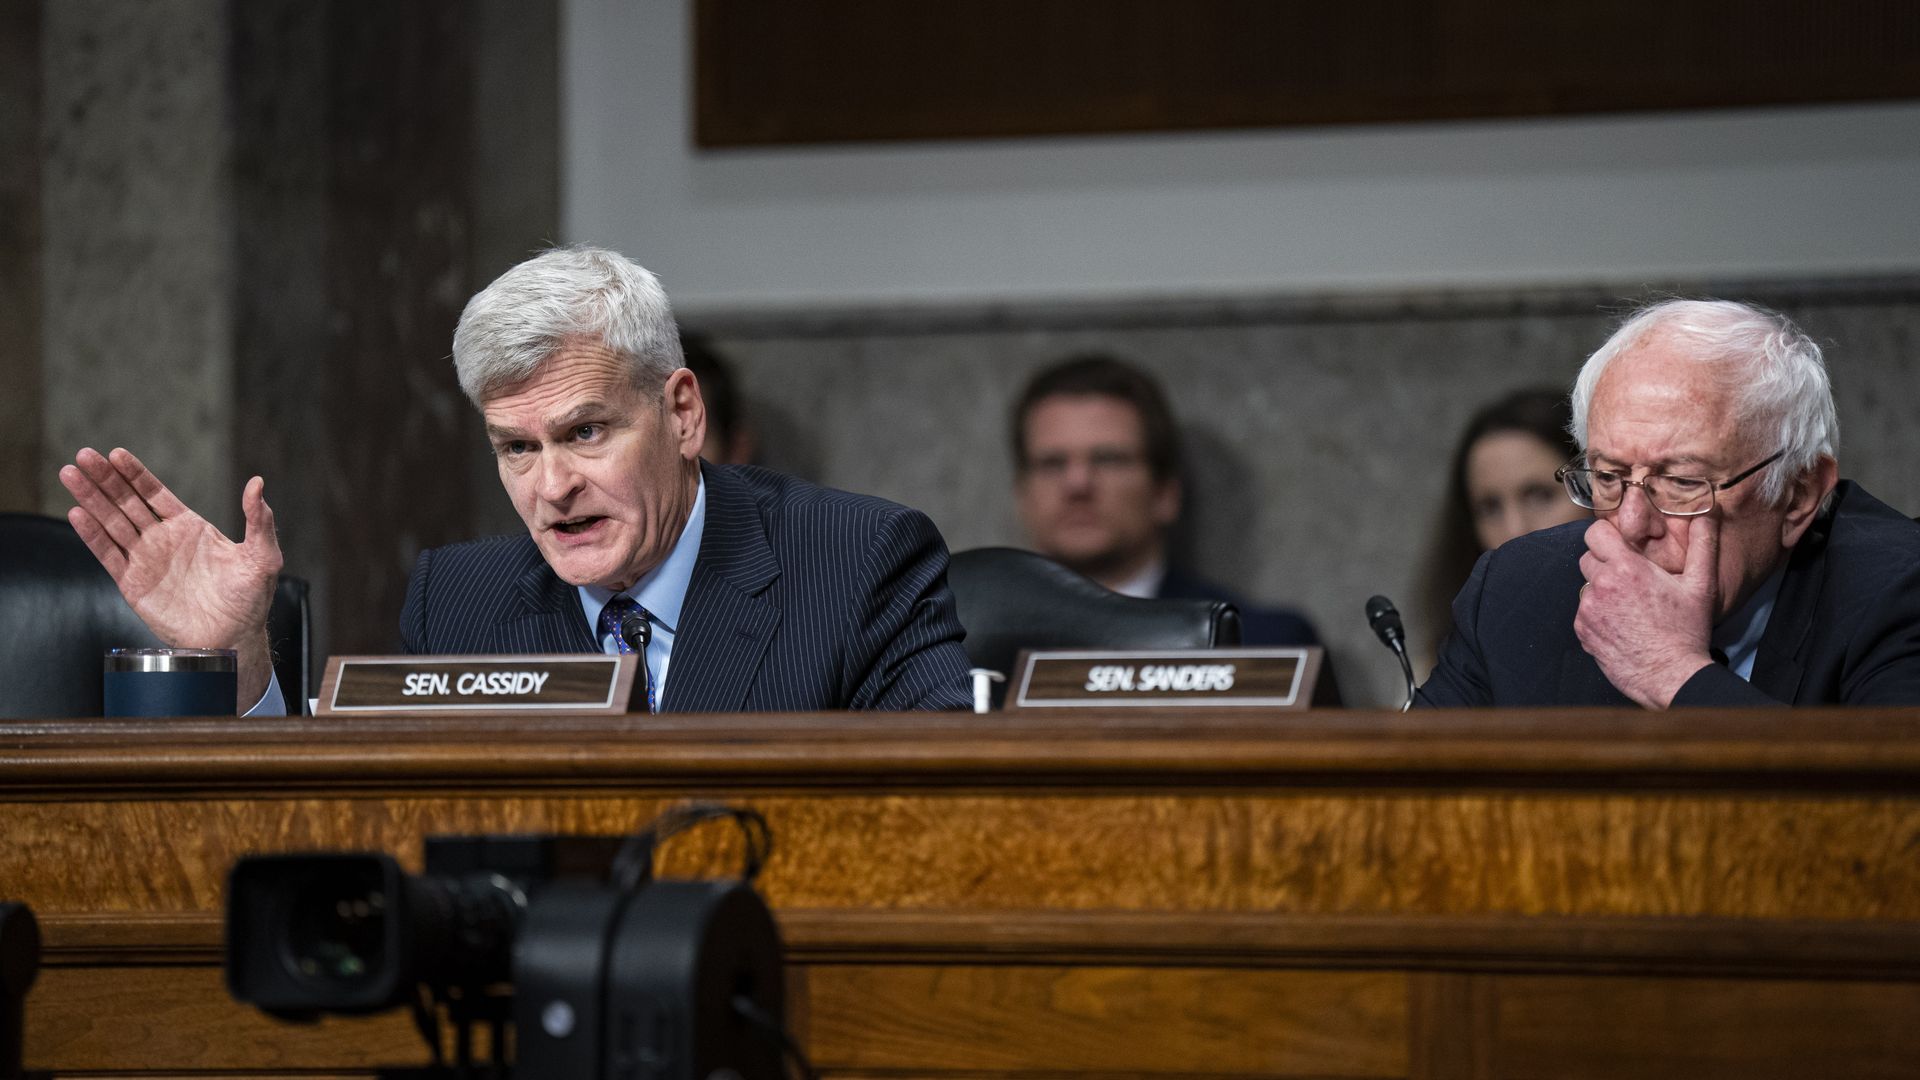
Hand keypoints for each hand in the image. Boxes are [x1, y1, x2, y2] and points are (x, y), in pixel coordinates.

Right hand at [60, 448, 282, 708]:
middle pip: (127, 501)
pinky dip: (92, 535)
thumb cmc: (250, 599)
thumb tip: (258, 483)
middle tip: (84, 455)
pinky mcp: (133, 584)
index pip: (155, 493)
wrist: (232, 639)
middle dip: (105, 479)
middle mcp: (163, 538)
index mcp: (189, 526)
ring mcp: (145, 559)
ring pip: (112, 523)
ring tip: (70, 474)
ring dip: (91, 499)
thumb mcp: (263, 557)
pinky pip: (108, 555)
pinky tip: (77, 514)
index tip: (116, 454)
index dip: (135, 474)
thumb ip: (259, 520)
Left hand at [1574, 515, 1717, 708]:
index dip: (1606, 535)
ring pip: (1586, 586)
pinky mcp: (1582, 630)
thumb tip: (1706, 514)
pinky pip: (1584, 612)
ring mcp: (1588, 609)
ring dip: (1602, 590)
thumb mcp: (1701, 585)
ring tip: (1630, 606)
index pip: (1595, 532)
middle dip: (1605, 563)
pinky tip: (1622, 624)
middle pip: (1588, 558)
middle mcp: (1601, 585)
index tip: (1620, 544)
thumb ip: (1703, 544)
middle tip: (1631, 579)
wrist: (1671, 676)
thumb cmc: (1688, 630)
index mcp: (1627, 568)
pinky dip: (1598, 614)